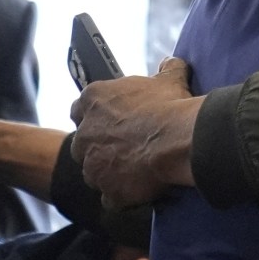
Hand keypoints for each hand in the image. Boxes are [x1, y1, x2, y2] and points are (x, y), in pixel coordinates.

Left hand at [70, 58, 203, 212]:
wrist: (179, 139)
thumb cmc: (171, 106)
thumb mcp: (169, 80)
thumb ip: (166, 69)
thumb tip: (171, 62)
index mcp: (93, 101)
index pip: (79, 109)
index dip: (95, 117)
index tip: (112, 121)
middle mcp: (85, 133)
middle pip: (83, 144)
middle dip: (100, 147)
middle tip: (126, 148)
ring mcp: (93, 165)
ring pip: (94, 172)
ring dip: (110, 173)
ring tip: (136, 170)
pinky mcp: (107, 190)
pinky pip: (110, 197)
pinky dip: (122, 196)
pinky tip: (140, 190)